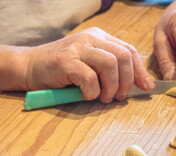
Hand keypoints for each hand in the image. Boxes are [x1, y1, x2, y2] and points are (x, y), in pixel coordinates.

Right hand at [25, 27, 154, 102]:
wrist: (29, 66)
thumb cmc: (62, 71)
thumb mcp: (89, 65)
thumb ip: (109, 70)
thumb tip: (134, 86)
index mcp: (100, 38)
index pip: (129, 50)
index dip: (140, 71)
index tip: (146, 87)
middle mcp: (91, 39)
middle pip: (124, 56)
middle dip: (127, 81)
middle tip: (118, 96)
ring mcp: (78, 48)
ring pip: (110, 64)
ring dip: (111, 87)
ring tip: (102, 97)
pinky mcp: (65, 60)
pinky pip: (89, 77)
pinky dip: (92, 91)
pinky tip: (85, 95)